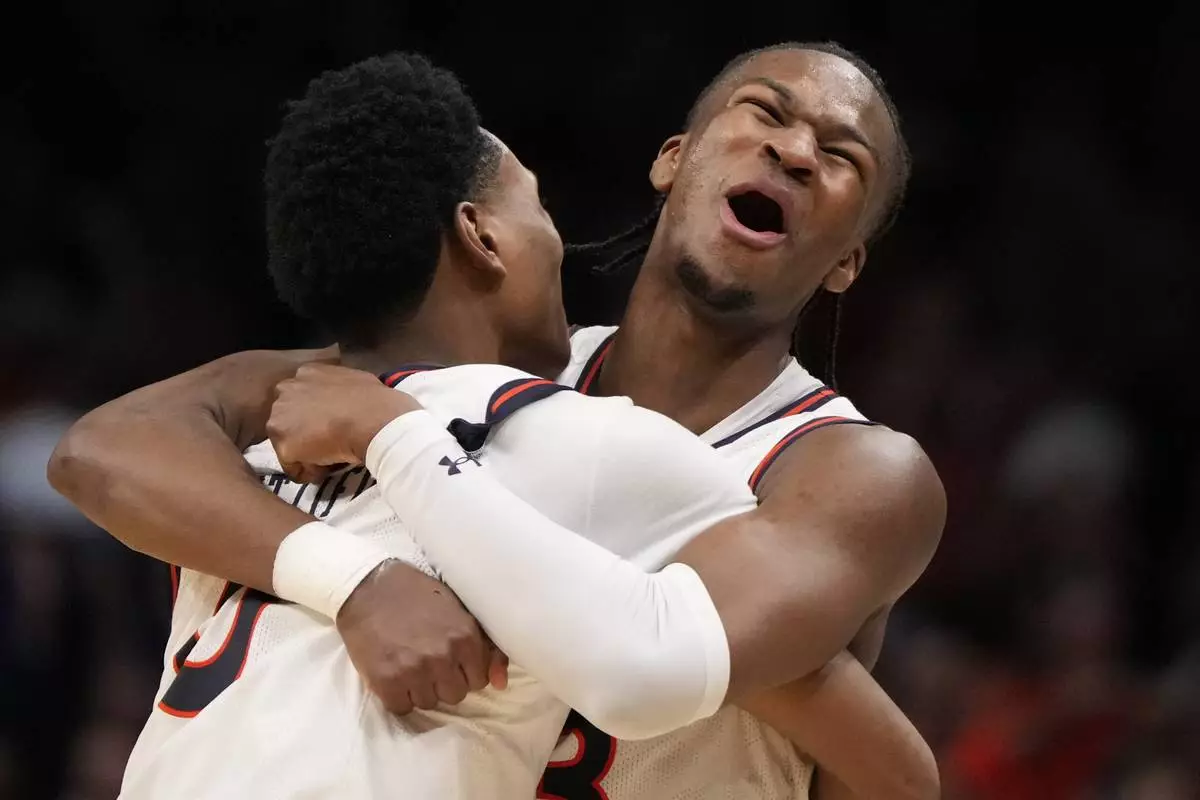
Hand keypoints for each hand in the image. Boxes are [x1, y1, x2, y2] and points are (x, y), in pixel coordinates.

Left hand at [267, 363, 421, 482]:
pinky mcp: (283, 445)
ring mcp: (280, 418)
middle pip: (286, 418)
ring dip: (304, 451)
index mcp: (306, 373)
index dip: (313, 413)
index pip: (299, 396)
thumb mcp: (353, 381)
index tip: (328, 423)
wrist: (373, 420)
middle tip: (326, 440)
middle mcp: (285, 391)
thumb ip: (337, 389)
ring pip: (287, 442)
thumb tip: (344, 402)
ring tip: (328, 456)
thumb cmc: (373, 399)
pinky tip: (327, 468)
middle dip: (302, 430)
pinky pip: (293, 466)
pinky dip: (309, 470)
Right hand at [337, 559, 508, 713]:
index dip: (464, 671)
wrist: (368, 586)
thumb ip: (486, 646)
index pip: (479, 680)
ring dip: (420, 689)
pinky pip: (401, 708)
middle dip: (443, 682)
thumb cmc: (417, 595)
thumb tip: (501, 684)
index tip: (450, 659)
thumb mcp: (460, 610)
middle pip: (455, 695)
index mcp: (466, 637)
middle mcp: (443, 656)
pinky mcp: (386, 681)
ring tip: (408, 664)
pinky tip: (393, 673)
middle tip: (427, 660)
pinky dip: (397, 696)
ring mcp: (414, 670)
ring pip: (429, 703)